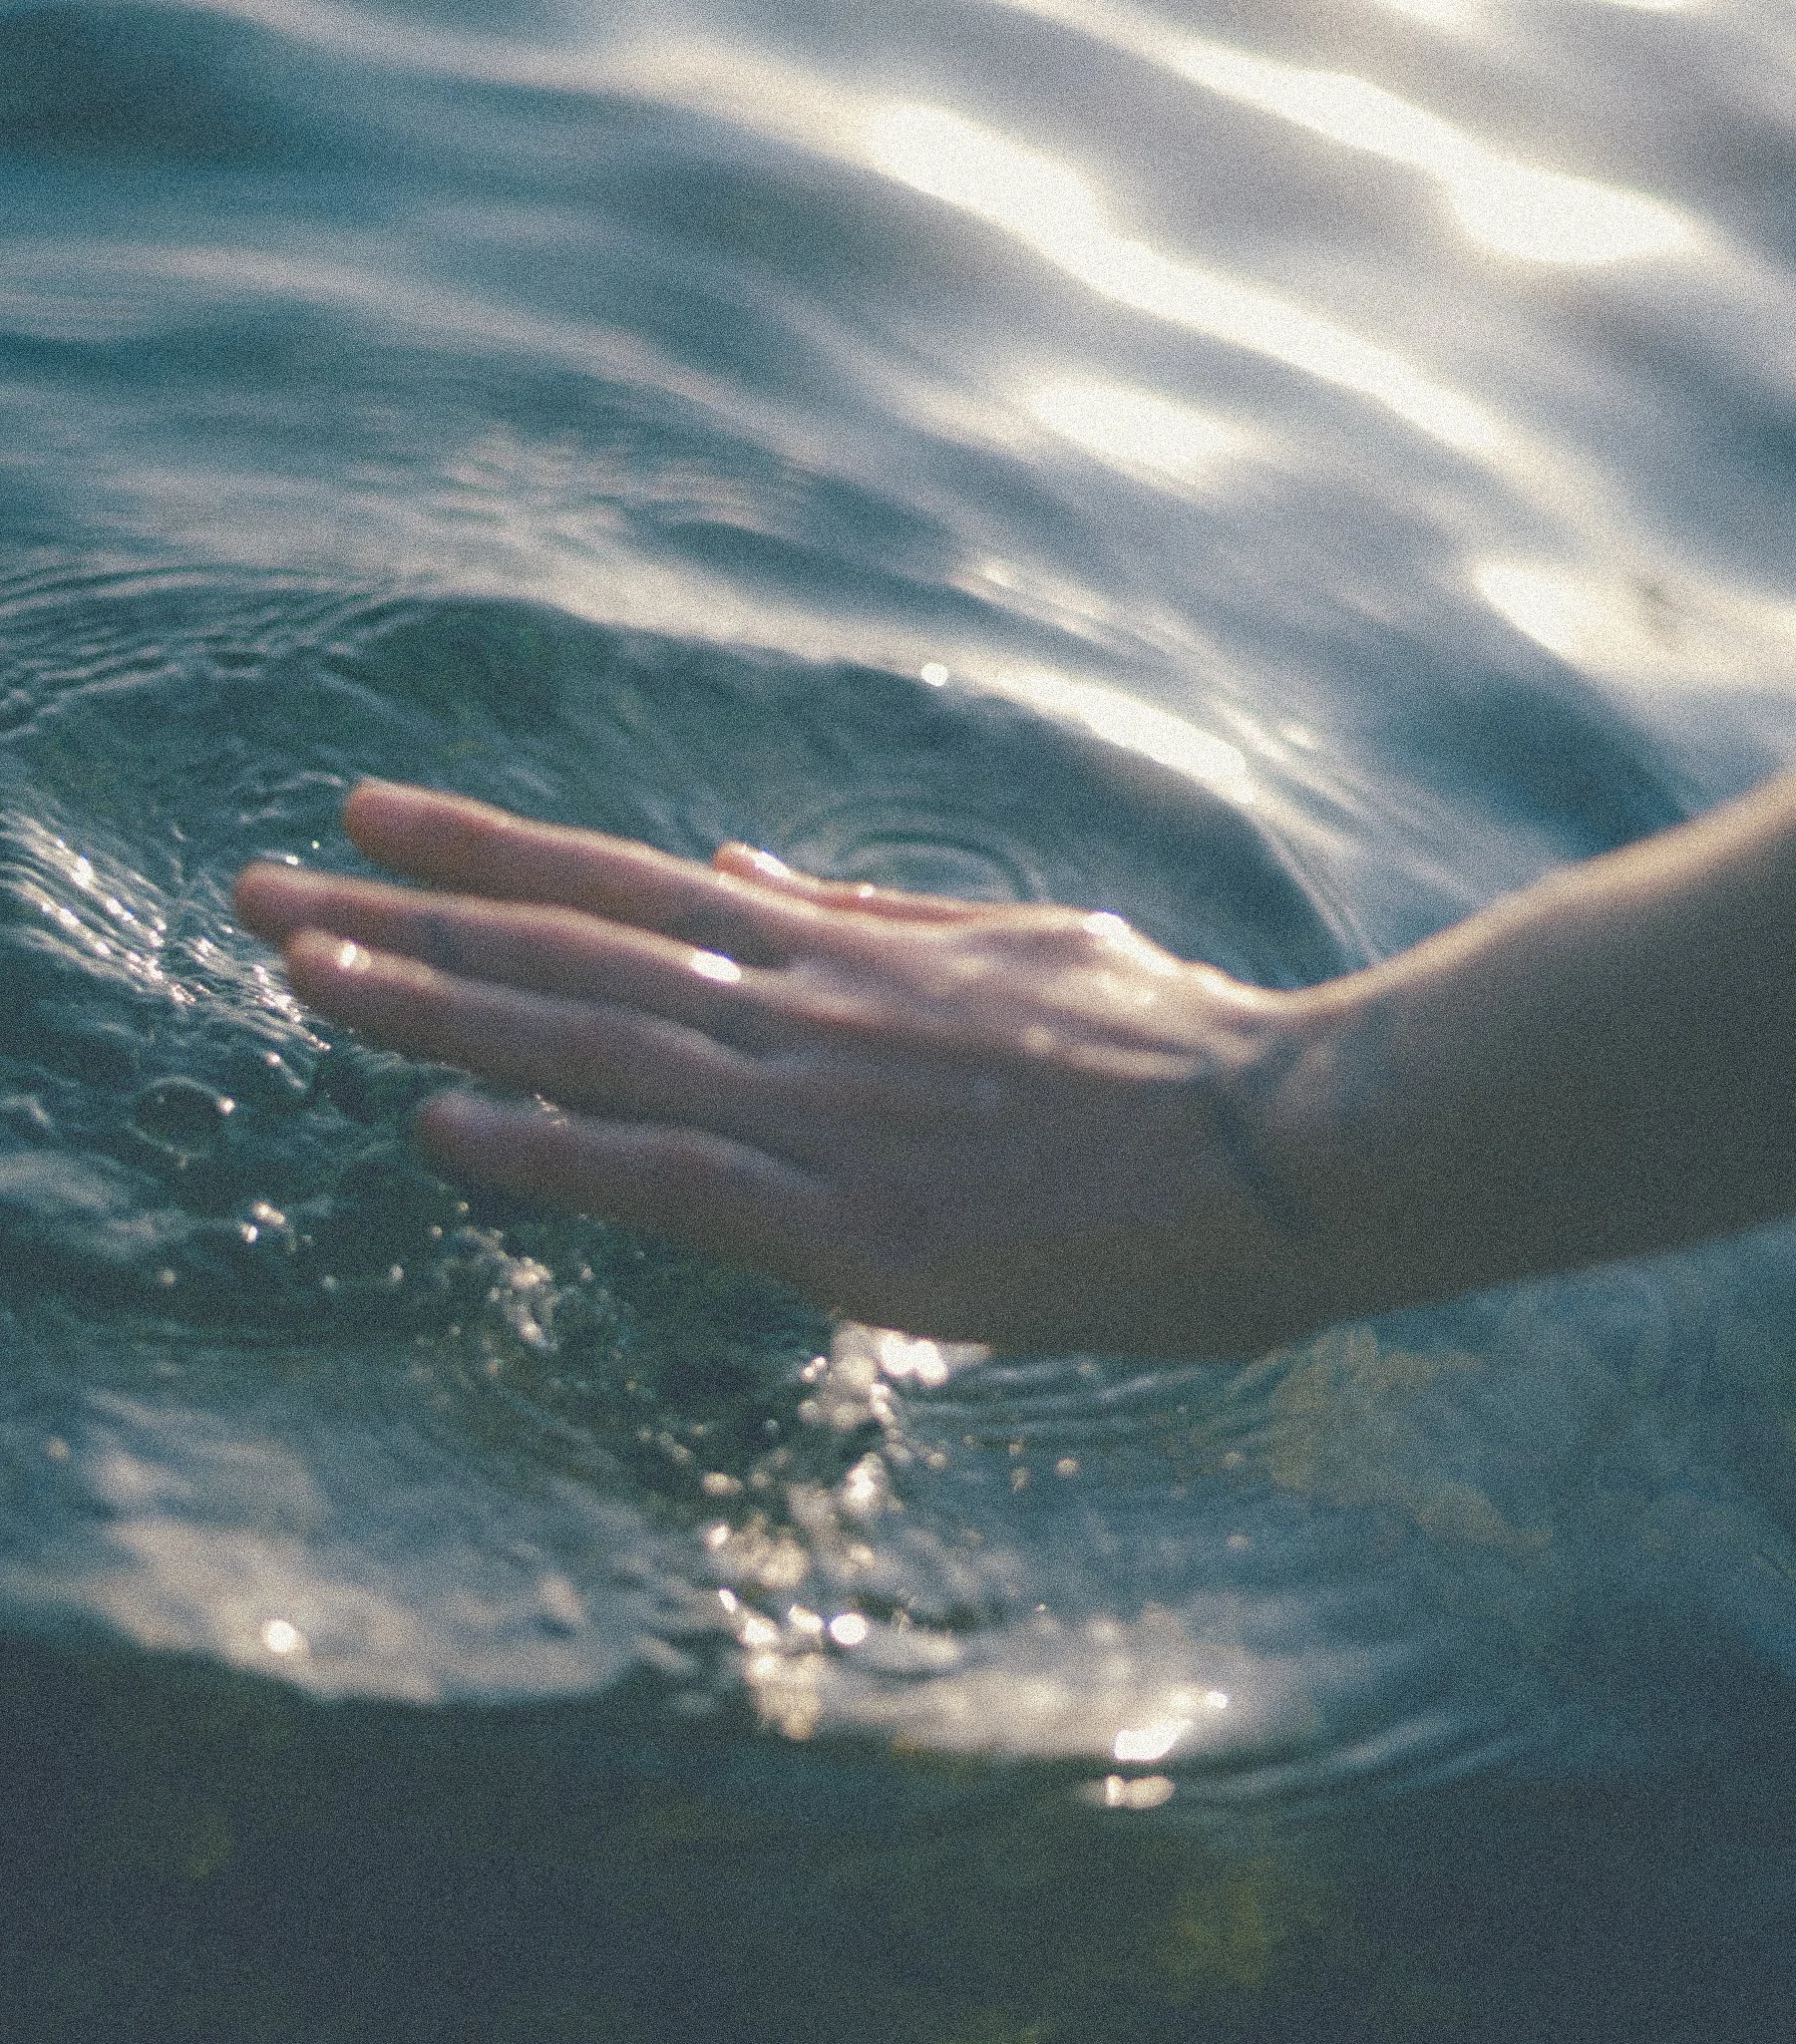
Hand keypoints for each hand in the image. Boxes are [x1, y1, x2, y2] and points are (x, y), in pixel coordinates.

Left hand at [233, 782, 1321, 1359]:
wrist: (1288, 1144)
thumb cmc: (1176, 1055)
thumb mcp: (1015, 946)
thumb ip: (864, 915)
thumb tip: (735, 867)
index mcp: (850, 955)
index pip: (632, 887)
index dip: (490, 855)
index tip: (372, 818)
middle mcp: (811, 1011)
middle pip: (573, 953)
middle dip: (405, 920)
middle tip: (259, 887)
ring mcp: (826, 1112)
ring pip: (592, 1045)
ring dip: (432, 1006)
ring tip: (292, 970)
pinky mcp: (857, 1225)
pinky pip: (672, 1178)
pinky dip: (548, 1149)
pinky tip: (439, 1127)